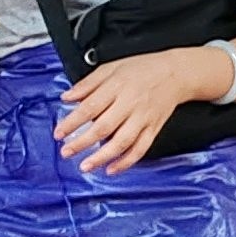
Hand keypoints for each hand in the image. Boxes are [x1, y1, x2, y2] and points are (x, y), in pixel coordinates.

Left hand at [55, 48, 222, 175]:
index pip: (90, 107)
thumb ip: (88, 83)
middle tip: (66, 152)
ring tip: (86, 166)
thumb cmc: (142, 69)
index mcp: (117, 87)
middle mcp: (130, 104)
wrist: (176, 73)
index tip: (59, 133)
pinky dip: (126, 162)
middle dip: (82, 142)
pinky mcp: (153, 129)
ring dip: (102, 156)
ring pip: (122, 142)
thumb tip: (67, 97)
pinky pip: (140, 149)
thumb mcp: (111, 67)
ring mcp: (143, 118)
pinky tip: (112, 169)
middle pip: (103, 127)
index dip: (72, 122)